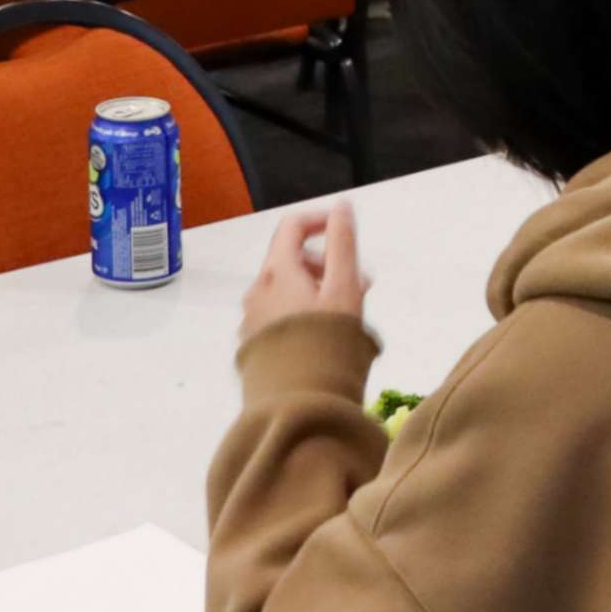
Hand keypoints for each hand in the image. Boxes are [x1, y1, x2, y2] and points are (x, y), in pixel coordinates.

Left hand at [239, 201, 367, 341]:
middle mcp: (256, 291)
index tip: (343, 229)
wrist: (297, 405)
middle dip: (327, 265)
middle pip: (290, 261)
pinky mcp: (252, 348)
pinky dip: (301, 314)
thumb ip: (343, 243)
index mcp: (276, 272)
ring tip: (346, 316)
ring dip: (317, 291)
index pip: (292, 226)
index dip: (320, 220)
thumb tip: (342, 206)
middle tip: (360, 285)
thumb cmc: (326, 341)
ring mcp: (251, 321)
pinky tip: (323, 337)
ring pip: (285, 291)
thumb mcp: (344, 287)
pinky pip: (277, 317)